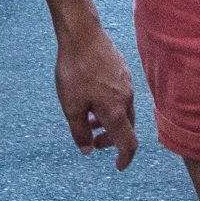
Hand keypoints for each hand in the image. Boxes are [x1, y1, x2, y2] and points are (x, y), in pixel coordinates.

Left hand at [54, 16, 137, 169]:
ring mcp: (126, 82)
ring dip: (110, 121)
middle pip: (127, 127)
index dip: (125, 158)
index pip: (128, 143)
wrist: (82, 34)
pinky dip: (111, 104)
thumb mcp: (71, 107)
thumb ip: (80, 132)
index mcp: (115, 111)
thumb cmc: (75, 71)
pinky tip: (93, 96)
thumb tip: (87, 151)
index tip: (118, 166)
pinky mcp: (122, 69)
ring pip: (123, 110)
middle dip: (112, 139)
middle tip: (94, 142)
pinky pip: (121, 95)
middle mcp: (126, 98)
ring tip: (89, 119)